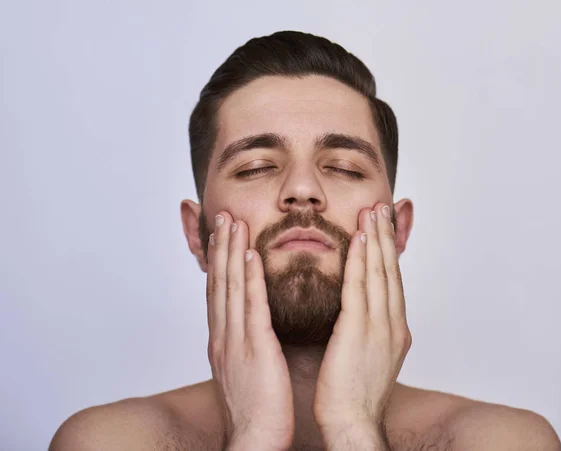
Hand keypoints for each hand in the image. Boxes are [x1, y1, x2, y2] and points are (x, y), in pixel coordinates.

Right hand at [207, 212, 294, 450]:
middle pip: (219, 283)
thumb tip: (250, 330)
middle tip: (222, 217)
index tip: (220, 238)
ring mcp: (235, 341)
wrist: (255, 440)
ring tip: (233, 222)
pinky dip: (249, 278)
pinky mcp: (255, 348)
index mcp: (223, 341)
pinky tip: (250, 254)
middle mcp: (223, 336)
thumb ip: (244, 345)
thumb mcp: (244, 370)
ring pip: (231, 287)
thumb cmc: (256, 410)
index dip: (218, 263)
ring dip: (231, 252)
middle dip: (220, 248)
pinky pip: (251, 306)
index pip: (218, 294)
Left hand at [313, 203, 411, 433]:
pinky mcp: (359, 331)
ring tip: (372, 212)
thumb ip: (370, 329)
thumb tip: (362, 313)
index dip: (389, 253)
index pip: (393, 282)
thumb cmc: (355, 394)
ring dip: (376, 240)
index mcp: (396, 331)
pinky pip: (360, 288)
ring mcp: (379, 327)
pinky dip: (361, 262)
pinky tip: (359, 240)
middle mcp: (393, 325)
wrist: (353, 424)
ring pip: (380, 274)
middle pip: (391, 271)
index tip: (384, 228)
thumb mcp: (371, 356)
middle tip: (382, 207)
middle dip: (386, 237)